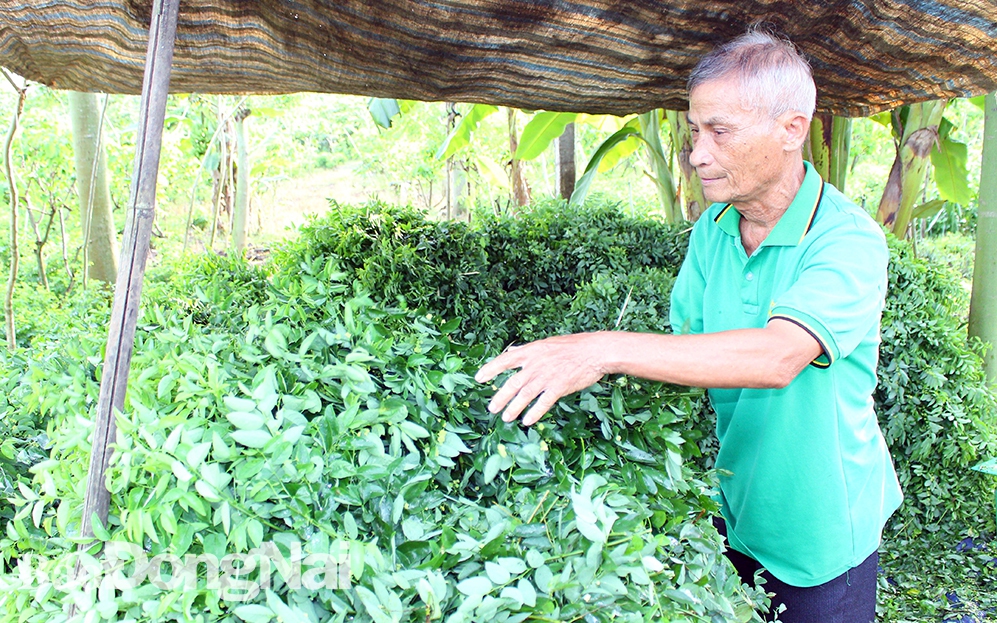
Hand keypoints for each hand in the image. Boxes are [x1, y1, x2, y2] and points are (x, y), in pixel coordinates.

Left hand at [474, 333, 607, 425]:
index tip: (479, 378)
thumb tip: (512, 352)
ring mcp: (546, 376)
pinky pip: (543, 402)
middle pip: (512, 383)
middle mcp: (535, 364)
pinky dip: (534, 412)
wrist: (594, 351)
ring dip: (514, 408)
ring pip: (525, 395)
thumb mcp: (546, 343)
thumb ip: (528, 350)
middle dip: (500, 397)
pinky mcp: (559, 387)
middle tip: (491, 408)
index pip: (505, 360)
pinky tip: (527, 420)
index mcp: (531, 352)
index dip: (490, 369)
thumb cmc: (572, 346)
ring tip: (505, 418)